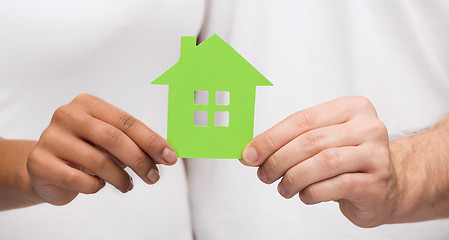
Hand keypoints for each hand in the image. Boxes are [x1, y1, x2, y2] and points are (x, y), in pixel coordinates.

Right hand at [27, 94, 176, 205]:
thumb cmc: (85, 150)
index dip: (152, 141)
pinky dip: (96, 186)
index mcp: (88, 103)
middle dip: (140, 160)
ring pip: (99, 161)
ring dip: (120, 178)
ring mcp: (50, 137)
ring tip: (128, 185)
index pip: (127, 122)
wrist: (43, 168)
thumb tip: (167, 154)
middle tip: (154, 177)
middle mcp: (67, 115)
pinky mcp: (40, 162)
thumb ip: (134, 144)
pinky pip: (79, 179)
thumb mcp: (109, 141)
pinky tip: (99, 185)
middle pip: (114, 139)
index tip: (171, 157)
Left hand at [241, 96, 397, 226]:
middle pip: (310, 141)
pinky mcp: (376, 183)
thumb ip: (290, 141)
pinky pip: (334, 186)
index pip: (302, 120)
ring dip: (293, 178)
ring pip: (322, 162)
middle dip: (278, 160)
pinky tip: (305, 195)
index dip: (270, 138)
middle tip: (264, 174)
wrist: (387, 187)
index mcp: (351, 108)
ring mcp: (376, 155)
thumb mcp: (322, 142)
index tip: (249, 154)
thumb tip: (251, 152)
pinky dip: (311, 192)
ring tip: (283, 188)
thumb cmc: (346, 161)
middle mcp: (368, 127)